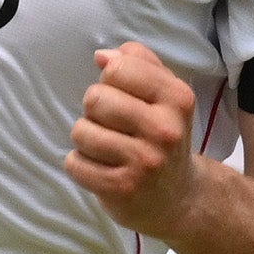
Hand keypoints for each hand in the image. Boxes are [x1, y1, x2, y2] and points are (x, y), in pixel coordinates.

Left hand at [66, 42, 209, 244]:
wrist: (178, 197)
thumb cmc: (161, 137)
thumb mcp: (165, 95)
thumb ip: (139, 64)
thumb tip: (102, 56)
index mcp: (177, 98)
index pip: (119, 68)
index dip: (110, 80)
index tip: (122, 97)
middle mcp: (164, 129)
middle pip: (95, 98)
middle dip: (94, 111)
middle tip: (112, 127)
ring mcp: (144, 161)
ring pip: (81, 131)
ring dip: (85, 139)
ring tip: (106, 149)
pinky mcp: (122, 188)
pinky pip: (75, 164)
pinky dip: (80, 165)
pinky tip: (100, 169)